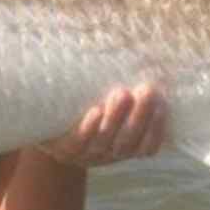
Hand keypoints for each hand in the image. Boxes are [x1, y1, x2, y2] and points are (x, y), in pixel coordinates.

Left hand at [42, 82, 167, 166]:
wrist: (47, 127)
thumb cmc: (87, 109)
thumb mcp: (109, 103)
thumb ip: (130, 91)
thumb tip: (151, 54)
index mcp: (124, 149)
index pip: (147, 148)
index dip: (157, 129)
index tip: (162, 103)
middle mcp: (107, 155)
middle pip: (127, 142)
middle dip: (139, 116)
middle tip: (147, 91)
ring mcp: (84, 154)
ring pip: (103, 142)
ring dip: (115, 119)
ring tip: (122, 94)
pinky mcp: (63, 149)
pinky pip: (77, 143)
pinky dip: (88, 128)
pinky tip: (96, 111)